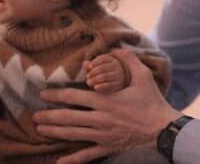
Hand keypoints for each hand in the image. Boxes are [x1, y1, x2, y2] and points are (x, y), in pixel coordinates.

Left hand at [33, 49, 182, 163]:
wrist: (164, 130)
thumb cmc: (153, 102)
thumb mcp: (143, 76)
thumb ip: (128, 59)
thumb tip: (116, 47)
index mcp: (106, 101)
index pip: (74, 97)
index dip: (56, 96)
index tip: (43, 95)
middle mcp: (101, 119)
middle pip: (68, 118)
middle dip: (49, 117)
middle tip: (34, 116)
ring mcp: (103, 136)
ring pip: (73, 135)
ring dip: (55, 133)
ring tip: (40, 130)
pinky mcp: (108, 148)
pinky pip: (87, 156)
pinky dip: (73, 160)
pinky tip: (60, 162)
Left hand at [84, 54, 125, 92]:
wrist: (117, 79)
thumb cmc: (104, 71)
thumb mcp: (98, 66)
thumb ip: (91, 65)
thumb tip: (84, 63)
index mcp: (111, 59)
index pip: (103, 59)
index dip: (95, 62)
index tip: (89, 67)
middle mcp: (116, 66)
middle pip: (103, 68)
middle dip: (94, 72)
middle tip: (87, 76)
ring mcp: (118, 75)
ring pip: (106, 76)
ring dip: (96, 79)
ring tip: (88, 82)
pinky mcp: (118, 84)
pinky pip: (109, 85)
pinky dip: (102, 86)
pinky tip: (95, 87)